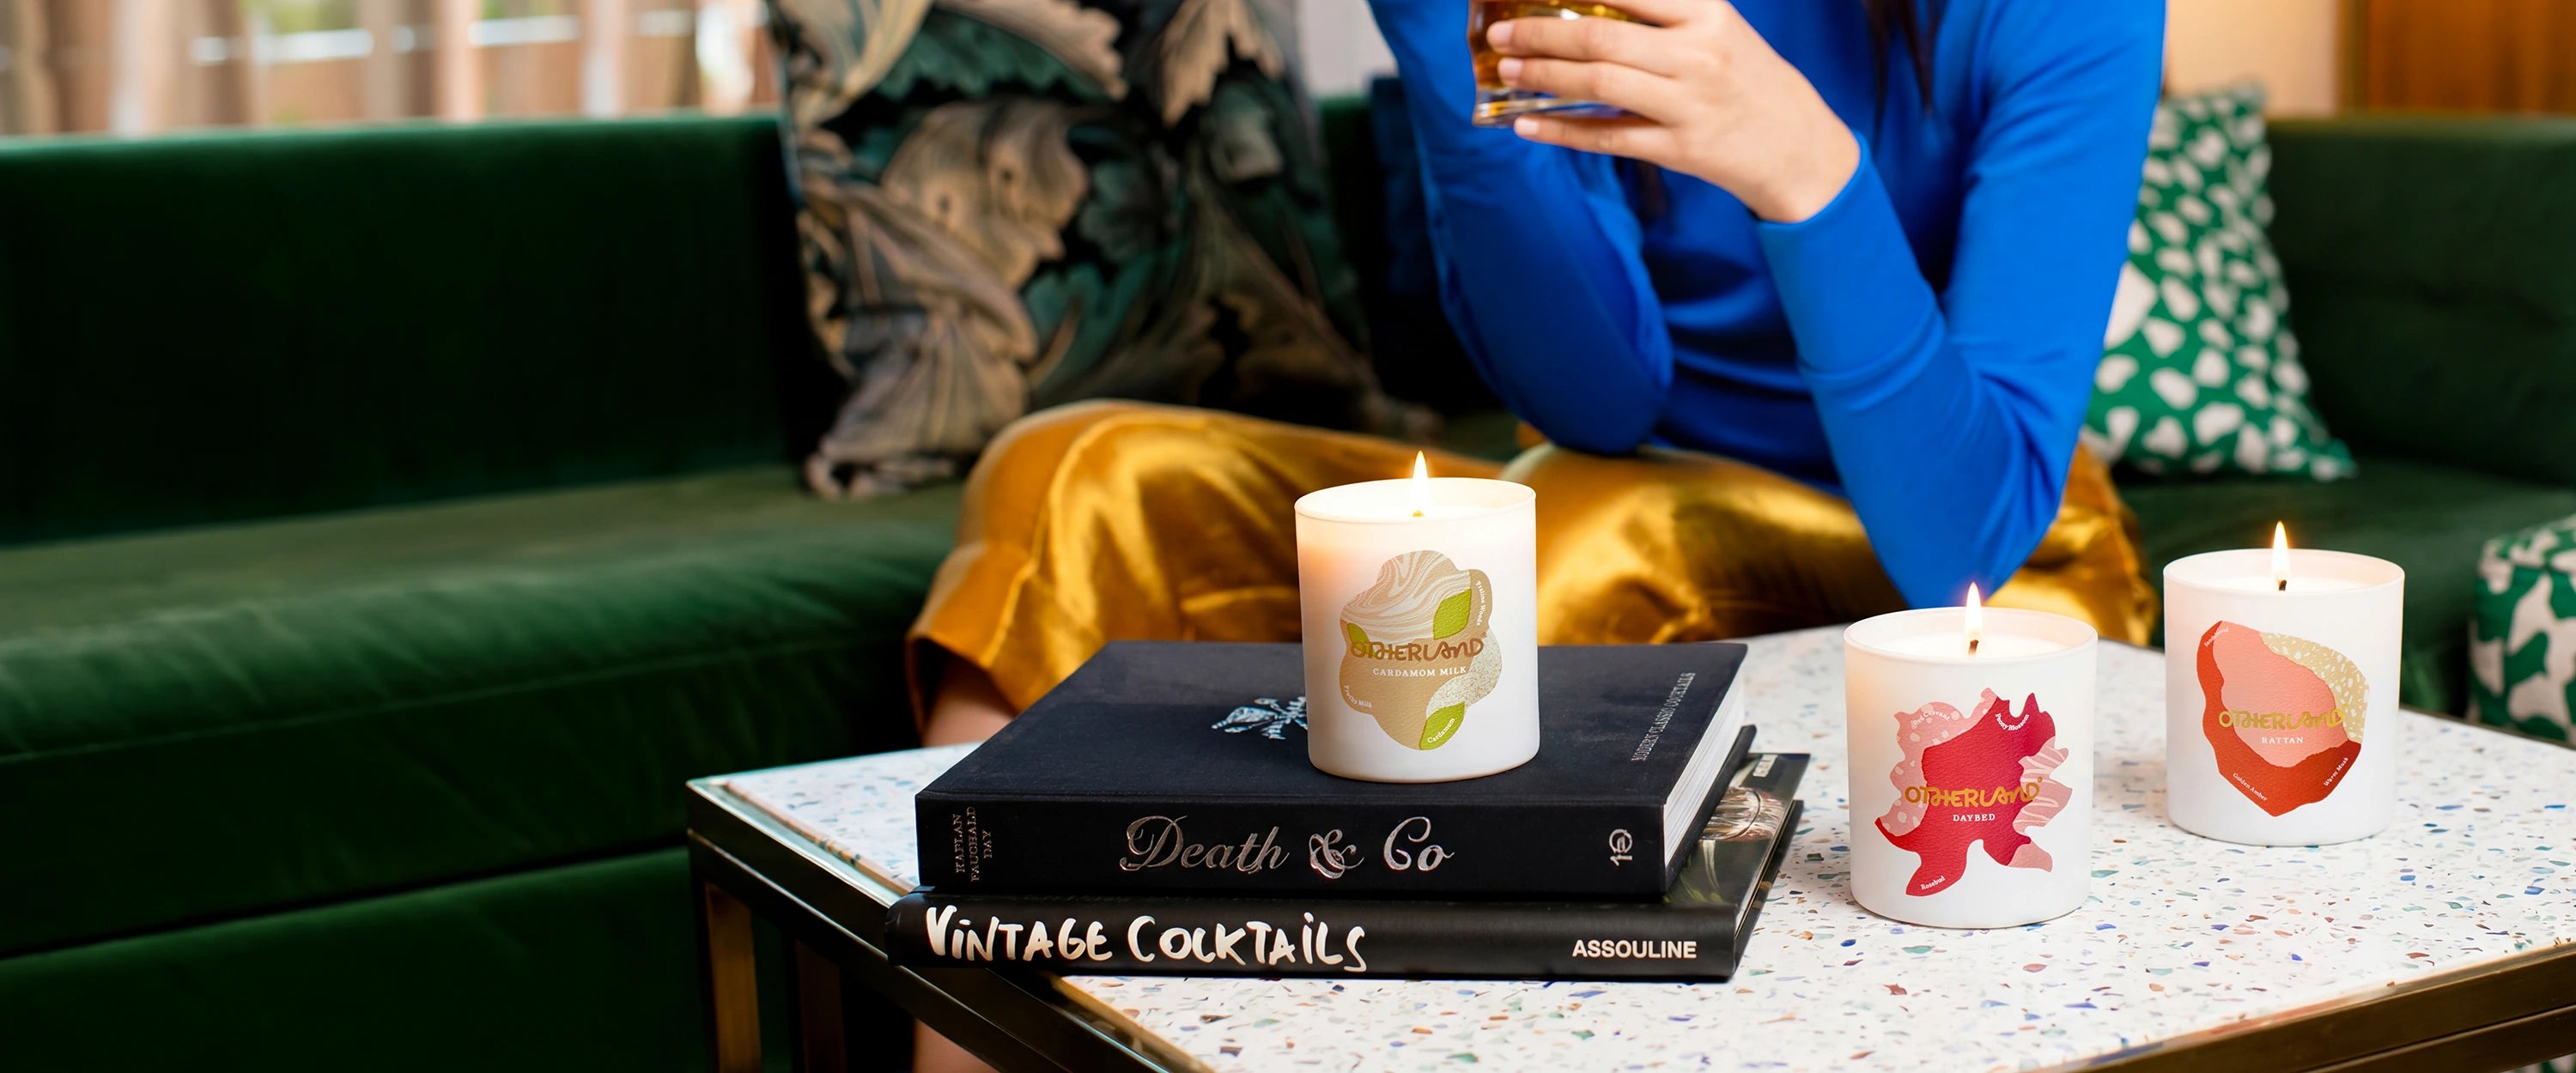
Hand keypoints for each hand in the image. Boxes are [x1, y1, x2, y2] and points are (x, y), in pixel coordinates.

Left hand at [1489, 0, 1859, 222]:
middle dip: (1540, 35)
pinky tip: (1528, 125)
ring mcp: (1688, 105)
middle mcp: (1699, 55)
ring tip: (1509, 71)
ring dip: (1544, 78)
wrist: (1796, 143)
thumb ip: (1662, 12)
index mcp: (1708, 14)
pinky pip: (1607, 138)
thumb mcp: (1717, 27)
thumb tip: (1584, 6)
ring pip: (1599, 87)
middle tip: (1501, 33)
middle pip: (1602, 40)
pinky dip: (1562, 132)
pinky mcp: (1678, 149)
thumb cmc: (1746, 76)